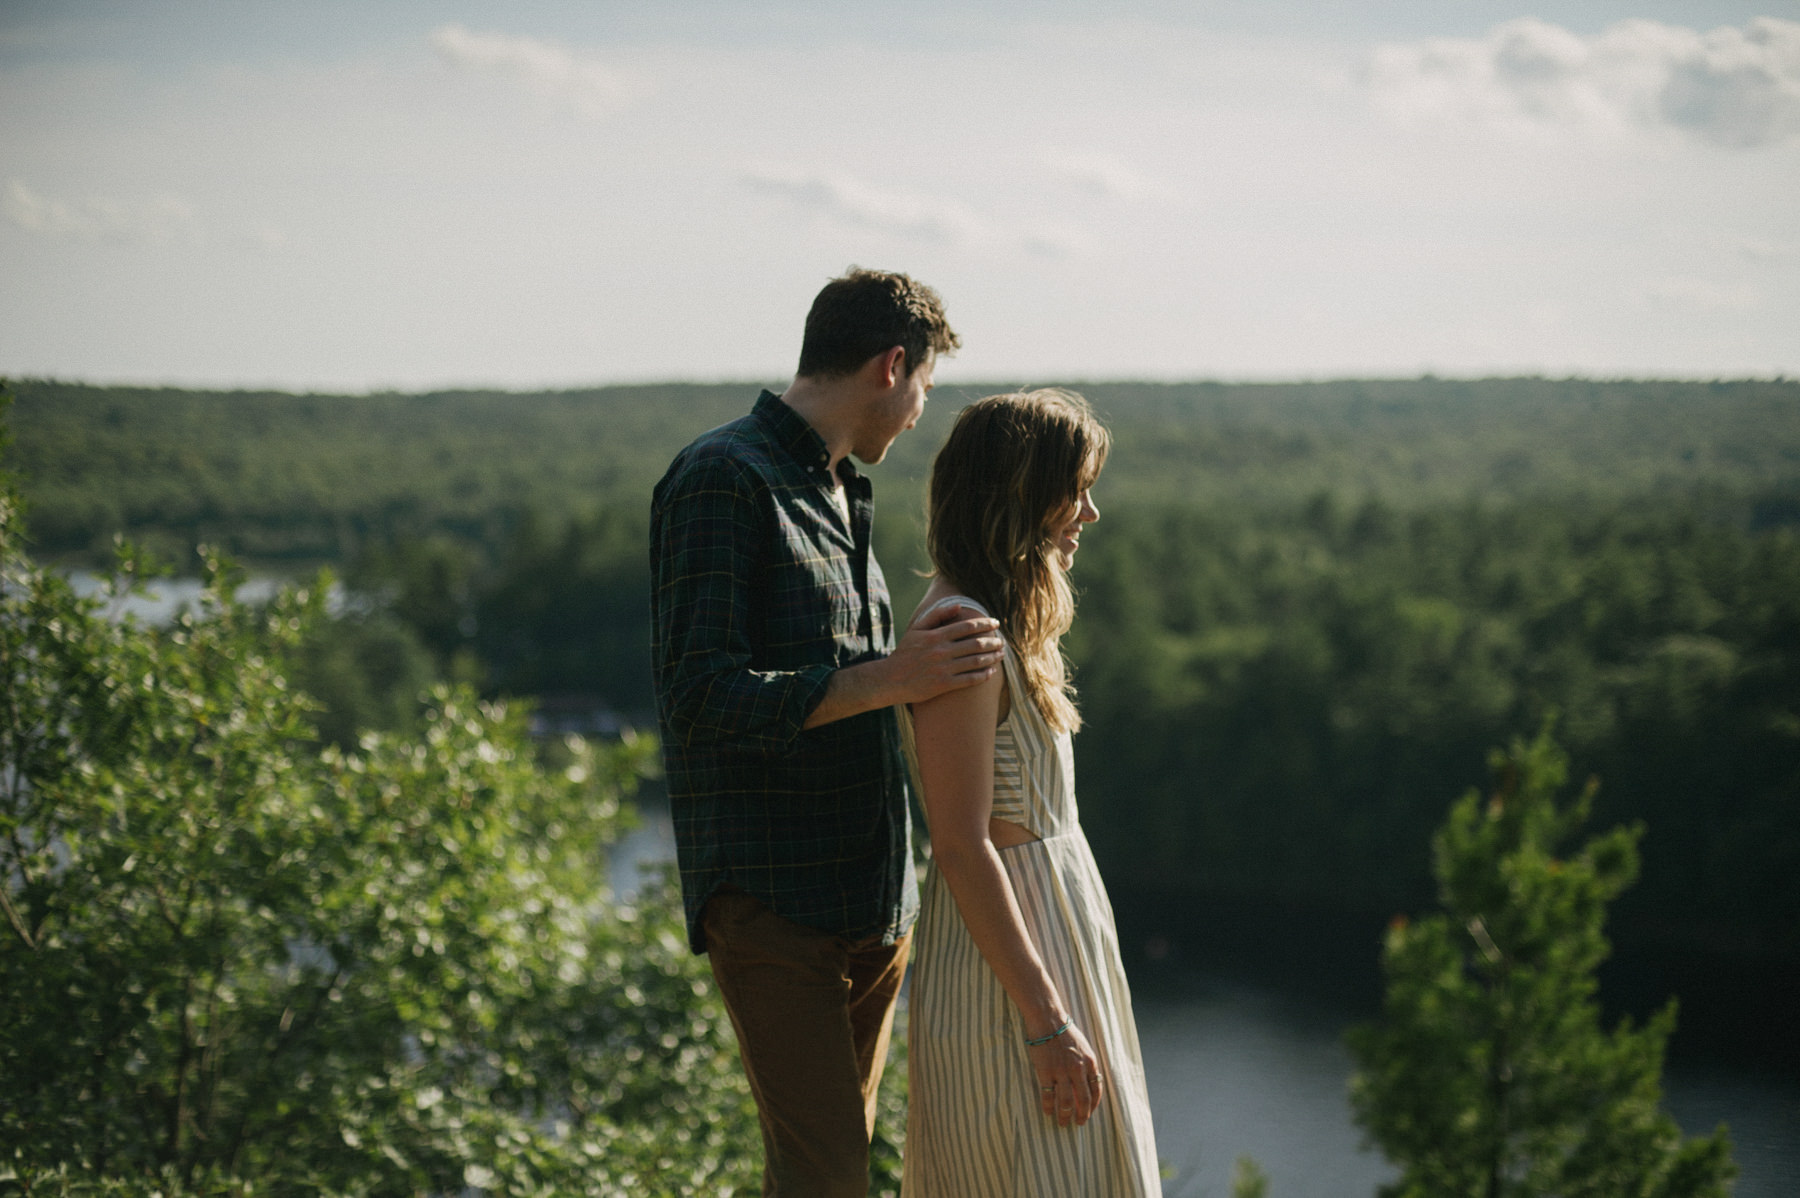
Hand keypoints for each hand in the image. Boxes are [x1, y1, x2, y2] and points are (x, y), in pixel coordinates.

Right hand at [881, 603, 1001, 704]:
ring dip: (992, 657)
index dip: (985, 624)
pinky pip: (969, 680)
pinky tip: (991, 671)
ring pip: (975, 661)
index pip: (967, 626)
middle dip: (993, 641)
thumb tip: (958, 606)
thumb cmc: (905, 653)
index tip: (996, 623)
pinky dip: (983, 675)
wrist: (890, 680)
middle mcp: (941, 651)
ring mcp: (943, 669)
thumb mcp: (916, 629)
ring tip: (1000, 654)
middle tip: (1002, 641)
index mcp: (935, 636)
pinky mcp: (944, 685)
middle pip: (975, 644)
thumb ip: (936, 615)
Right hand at [1030, 1022, 1104, 1127]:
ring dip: (1065, 1115)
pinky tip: (1048, 1112)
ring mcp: (1061, 1072)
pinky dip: (1048, 1106)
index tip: (1090, 1112)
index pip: (1096, 1090)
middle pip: (1083, 1100)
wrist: (1048, 1019)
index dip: (1094, 1105)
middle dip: (1082, 1115)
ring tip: (1063, 1122)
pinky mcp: (1046, 1072)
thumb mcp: (1083, 1047)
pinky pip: (1048, 1095)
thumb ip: (1087, 1065)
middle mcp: (1078, 1069)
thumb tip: (1086, 1084)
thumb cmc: (1065, 1032)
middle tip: (1079, 1123)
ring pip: (1066, 1102)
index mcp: (1090, 1062)